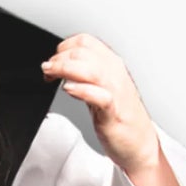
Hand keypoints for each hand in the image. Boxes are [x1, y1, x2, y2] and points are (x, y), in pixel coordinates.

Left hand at [41, 33, 159, 174]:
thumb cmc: (120, 117)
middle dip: (58, 59)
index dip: (63, 48)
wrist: (139, 143)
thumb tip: (63, 67)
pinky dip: (81, 90)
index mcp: (112, 65)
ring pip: (90, 69)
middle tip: (47, 71)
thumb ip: (86, 76)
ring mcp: (116, 92)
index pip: (86, 42)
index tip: (52, 61)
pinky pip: (100, 95)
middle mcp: (115, 74)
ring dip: (64, 68)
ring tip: (50, 75)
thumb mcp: (101, 88)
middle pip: (83, 52)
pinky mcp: (113, 112)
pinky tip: (68, 89)